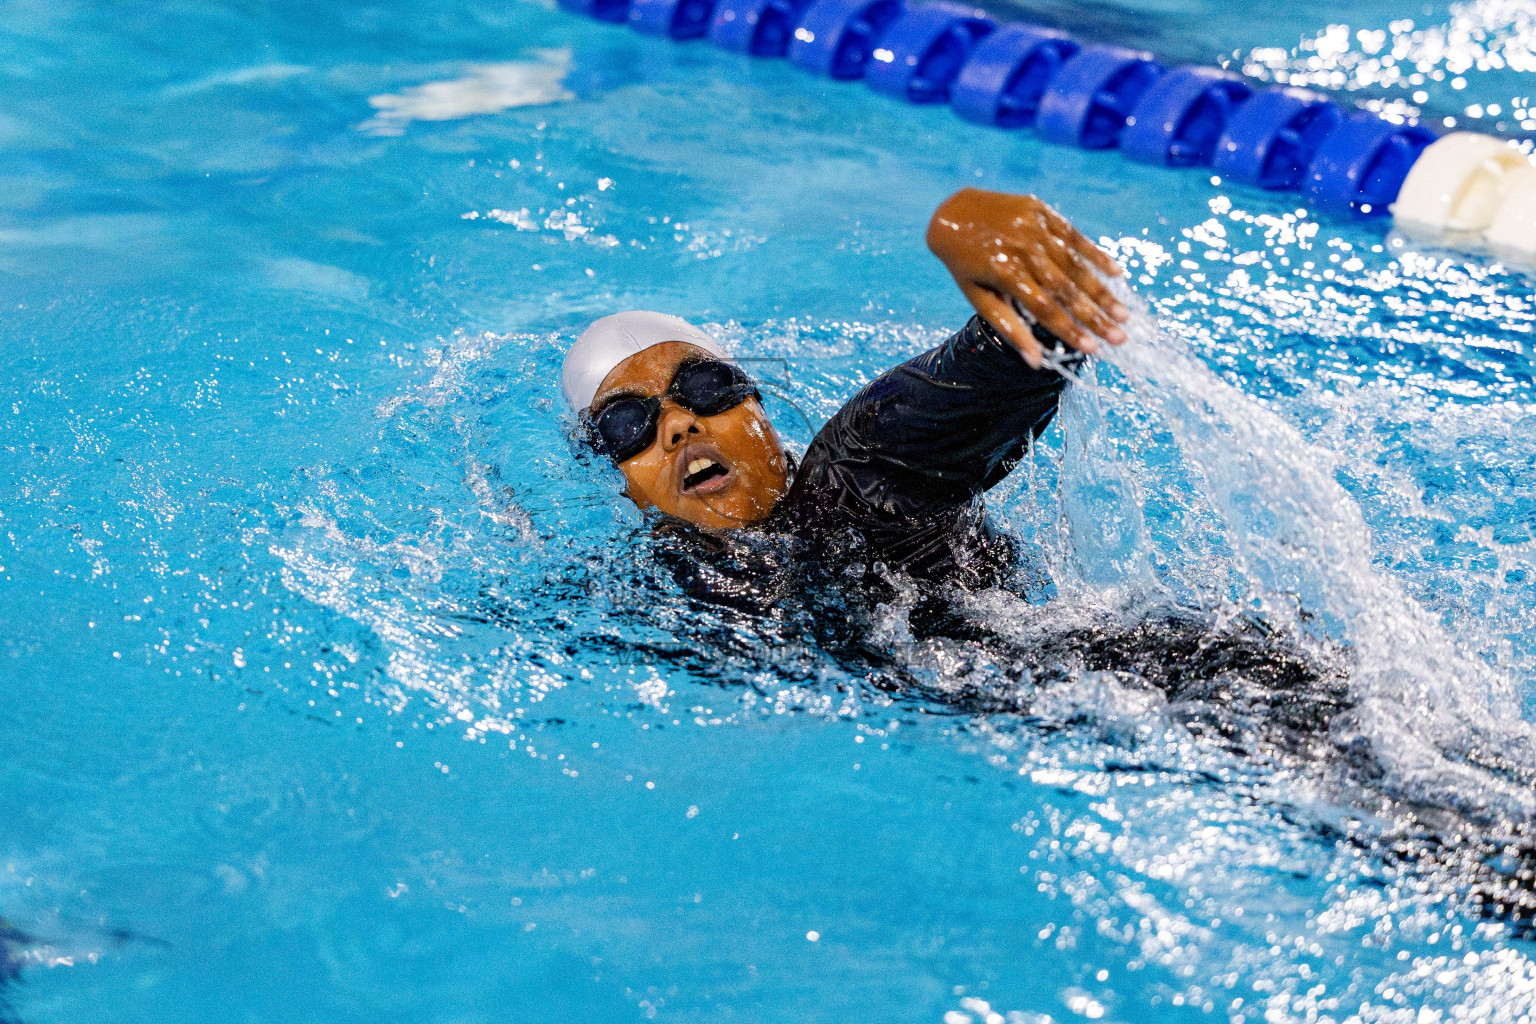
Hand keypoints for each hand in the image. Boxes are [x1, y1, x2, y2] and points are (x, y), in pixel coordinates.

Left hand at [926, 188, 1128, 366]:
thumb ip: (1009, 328)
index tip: (1093, 349)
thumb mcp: (978, 298)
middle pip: (1065, 290)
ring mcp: (1034, 229)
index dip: (1069, 330)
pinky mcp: (1041, 212)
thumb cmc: (965, 265)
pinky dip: (1096, 254)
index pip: (1044, 309)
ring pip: (1075, 265)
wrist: (953, 213)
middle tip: (1120, 338)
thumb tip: (1035, 362)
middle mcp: (1022, 250)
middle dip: (1095, 317)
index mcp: (1004, 274)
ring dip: (1102, 291)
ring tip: (1124, 314)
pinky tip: (1116, 273)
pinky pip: (1074, 235)